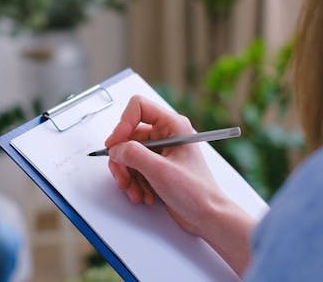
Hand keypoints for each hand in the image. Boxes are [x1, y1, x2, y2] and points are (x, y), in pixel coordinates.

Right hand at [105, 95, 227, 237]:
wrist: (206, 216)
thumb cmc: (196, 192)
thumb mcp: (160, 171)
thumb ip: (134, 155)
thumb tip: (115, 148)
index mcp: (173, 125)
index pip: (138, 107)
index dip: (123, 124)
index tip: (115, 144)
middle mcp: (166, 134)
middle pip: (128, 135)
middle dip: (123, 160)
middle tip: (123, 178)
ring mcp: (160, 151)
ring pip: (128, 154)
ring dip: (127, 175)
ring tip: (136, 192)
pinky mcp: (156, 166)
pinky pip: (133, 168)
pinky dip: (133, 182)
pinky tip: (143, 195)